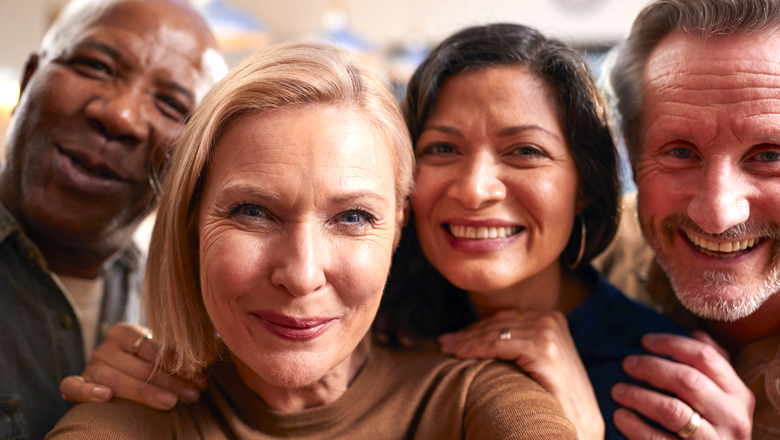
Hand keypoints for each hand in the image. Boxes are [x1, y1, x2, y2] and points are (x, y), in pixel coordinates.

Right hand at [59, 323, 205, 409]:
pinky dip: (88, 391)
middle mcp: (105, 346)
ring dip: (146, 393)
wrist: (117, 369)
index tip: (202, 379)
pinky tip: (107, 397)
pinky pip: (73, 387)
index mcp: (125, 331)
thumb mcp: (161, 351)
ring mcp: (90, 365)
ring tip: (171, 403)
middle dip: (172, 382)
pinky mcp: (77, 383)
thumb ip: (177, 352)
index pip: (155, 349)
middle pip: (140, 366)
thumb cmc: (147, 360)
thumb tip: (209, 356)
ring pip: (115, 379)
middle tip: (195, 395)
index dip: (180, 366)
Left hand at [439, 309, 604, 439]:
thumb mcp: (537, 360)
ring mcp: (548, 332)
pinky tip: (460, 355)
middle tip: (444, 342)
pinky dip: (476, 348)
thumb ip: (518, 343)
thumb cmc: (555, 395)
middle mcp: (550, 320)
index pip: (505, 319)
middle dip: (468, 333)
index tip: (454, 338)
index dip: (476, 328)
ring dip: (467, 340)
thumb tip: (480, 336)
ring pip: (495, 332)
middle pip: (498, 323)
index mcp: (551, 318)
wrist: (580, 421)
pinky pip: (499, 344)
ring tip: (447, 349)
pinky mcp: (542, 349)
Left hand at [611, 332, 753, 438]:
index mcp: (738, 394)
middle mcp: (732, 417)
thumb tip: (696, 333)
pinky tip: (620, 416)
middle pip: (687, 380)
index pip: (705, 357)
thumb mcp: (723, 396)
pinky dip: (635, 426)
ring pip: (672, 410)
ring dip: (639, 396)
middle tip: (627, 364)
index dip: (671, 343)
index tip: (645, 340)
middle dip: (652, 367)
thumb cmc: (715, 425)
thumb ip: (712, 366)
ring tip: (617, 390)